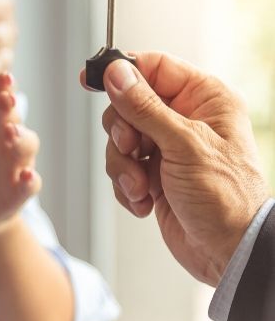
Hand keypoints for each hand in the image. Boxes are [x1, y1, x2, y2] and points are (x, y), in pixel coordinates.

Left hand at [0, 73, 40, 238]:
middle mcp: (3, 137)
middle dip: (10, 107)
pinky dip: (30, 181)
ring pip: (27, 145)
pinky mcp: (18, 191)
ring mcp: (14, 163)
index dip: (2, 87)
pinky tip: (27, 177)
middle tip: (5, 98)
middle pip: (12, 117)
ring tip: (10, 133)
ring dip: (21, 138)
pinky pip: (30, 184)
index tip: (3, 76)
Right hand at [83, 53, 270, 285]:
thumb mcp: (183, 144)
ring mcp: (169, 148)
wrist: (229, 253)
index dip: (122, 71)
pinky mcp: (154, 174)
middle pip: (128, 104)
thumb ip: (144, 106)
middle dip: (122, 133)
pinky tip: (145, 200)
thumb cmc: (227, 199)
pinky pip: (122, 167)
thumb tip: (117, 73)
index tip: (92, 79)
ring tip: (142, 185)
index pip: (154, 68)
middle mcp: (185, 119)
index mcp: (205, 99)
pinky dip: (126, 185)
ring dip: (123, 165)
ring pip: (120, 138)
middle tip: (133, 149)